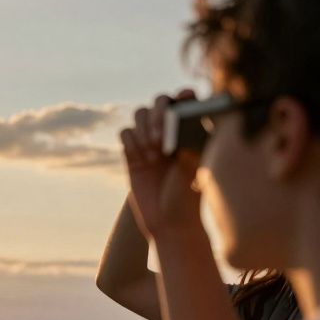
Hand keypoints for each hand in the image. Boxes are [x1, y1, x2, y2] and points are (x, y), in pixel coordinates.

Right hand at [121, 91, 204, 239]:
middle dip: (158, 114)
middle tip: (160, 139)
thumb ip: (187, 144)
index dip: (183, 96)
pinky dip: (131, 142)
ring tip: (153, 155)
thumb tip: (178, 124)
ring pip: (140, 113)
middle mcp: (170, 131)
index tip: (182, 104)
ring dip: (144, 129)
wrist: (169, 223)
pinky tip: (141, 161)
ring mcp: (150, 141)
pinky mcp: (132, 154)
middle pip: (160, 101)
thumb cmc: (189, 197)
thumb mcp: (193, 170)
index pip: (187, 99)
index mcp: (191, 130)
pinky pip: (125, 133)